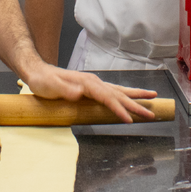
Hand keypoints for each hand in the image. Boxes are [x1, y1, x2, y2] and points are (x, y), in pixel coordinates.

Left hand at [21, 64, 157, 123]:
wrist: (37, 72)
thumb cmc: (43, 81)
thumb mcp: (50, 87)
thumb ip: (65, 90)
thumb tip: (80, 93)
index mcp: (87, 83)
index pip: (107, 98)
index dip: (119, 109)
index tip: (130, 119)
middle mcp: (94, 82)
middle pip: (119, 94)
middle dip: (136, 104)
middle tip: (152, 113)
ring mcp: (94, 84)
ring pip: (119, 91)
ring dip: (136, 96)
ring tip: (153, 97)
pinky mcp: (92, 88)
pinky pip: (113, 92)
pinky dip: (125, 94)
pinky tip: (131, 97)